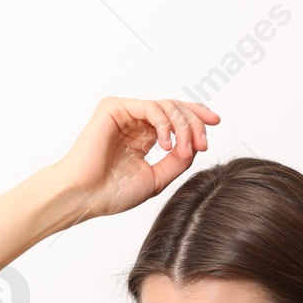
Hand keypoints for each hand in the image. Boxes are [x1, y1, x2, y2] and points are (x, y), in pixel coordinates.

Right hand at [52, 96, 220, 219]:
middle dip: (195, 123)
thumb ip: (178, 161)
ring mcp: (124, 113)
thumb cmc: (112, 193)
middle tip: (203, 144)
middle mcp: (135, 122)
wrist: (86, 196)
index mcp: (144, 137)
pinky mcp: (113, 107)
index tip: (216, 122)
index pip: (175, 118)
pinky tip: (167, 144)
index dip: (197, 117)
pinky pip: (150, 107)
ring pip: (166, 106)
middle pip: (175, 108)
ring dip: (182, 126)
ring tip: (184, 149)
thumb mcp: (157, 178)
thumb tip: (196, 145)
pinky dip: (165, 123)